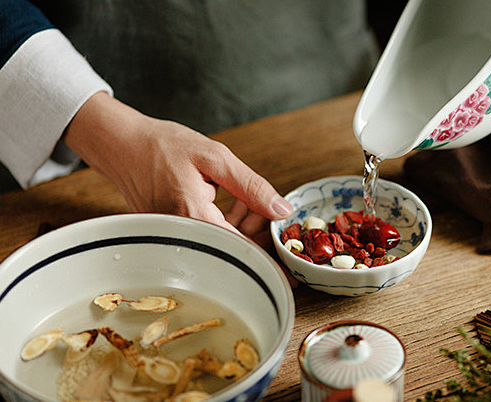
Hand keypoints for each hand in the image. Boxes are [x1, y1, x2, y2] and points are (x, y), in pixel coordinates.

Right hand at [63, 92, 292, 234]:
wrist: (121, 144)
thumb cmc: (162, 146)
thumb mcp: (215, 158)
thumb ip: (252, 186)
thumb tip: (281, 209)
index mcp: (195, 218)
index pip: (241, 250)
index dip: (268, 257)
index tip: (287, 267)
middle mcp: (182, 235)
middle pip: (233, 248)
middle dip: (255, 228)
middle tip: (262, 205)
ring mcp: (175, 236)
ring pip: (221, 242)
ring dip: (240, 222)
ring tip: (241, 196)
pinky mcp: (173, 233)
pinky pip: (207, 235)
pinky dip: (223, 221)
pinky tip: (227, 200)